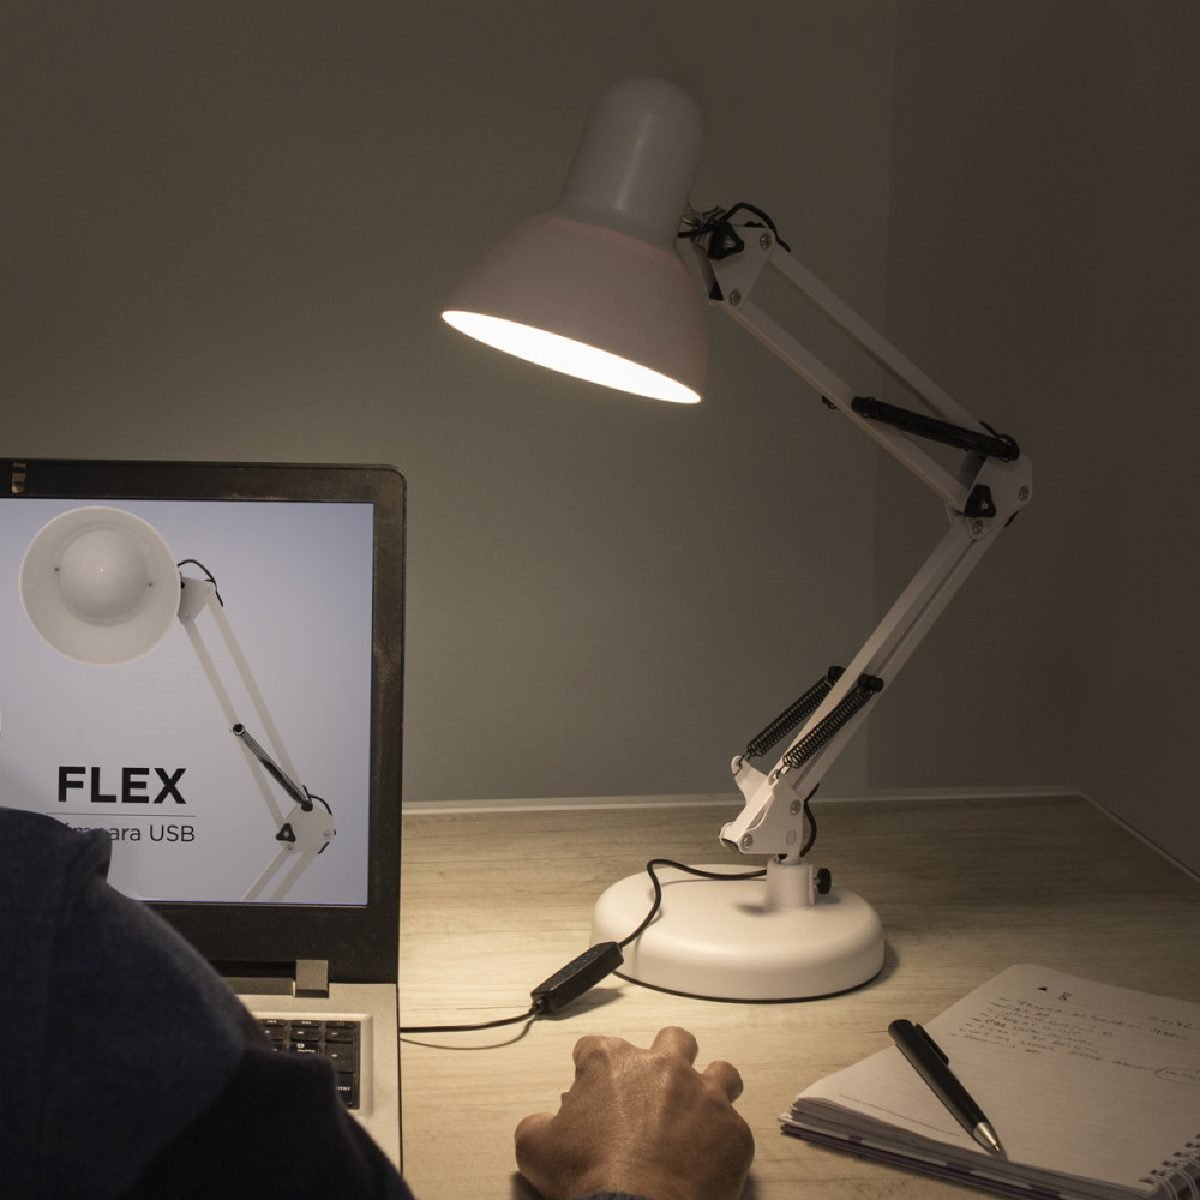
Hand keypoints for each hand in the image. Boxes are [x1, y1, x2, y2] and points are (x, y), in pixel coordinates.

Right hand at [515, 1026, 753, 1199]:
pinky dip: (723, 1141)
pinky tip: (709, 1160)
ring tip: (698, 1114)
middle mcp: (663, 1066)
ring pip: (720, 1071)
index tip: (588, 1087)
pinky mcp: (732, 1131)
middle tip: (655, 1090)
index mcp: (612, 1062)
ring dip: (710, 1088)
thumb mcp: (536, 1148)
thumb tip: (541, 1125)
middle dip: (665, 1058)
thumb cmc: (587, 1176)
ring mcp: (704, 1095)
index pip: (594, 1046)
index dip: (588, 1066)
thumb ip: (537, 1125)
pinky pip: (735, 1126)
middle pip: (673, 1040)